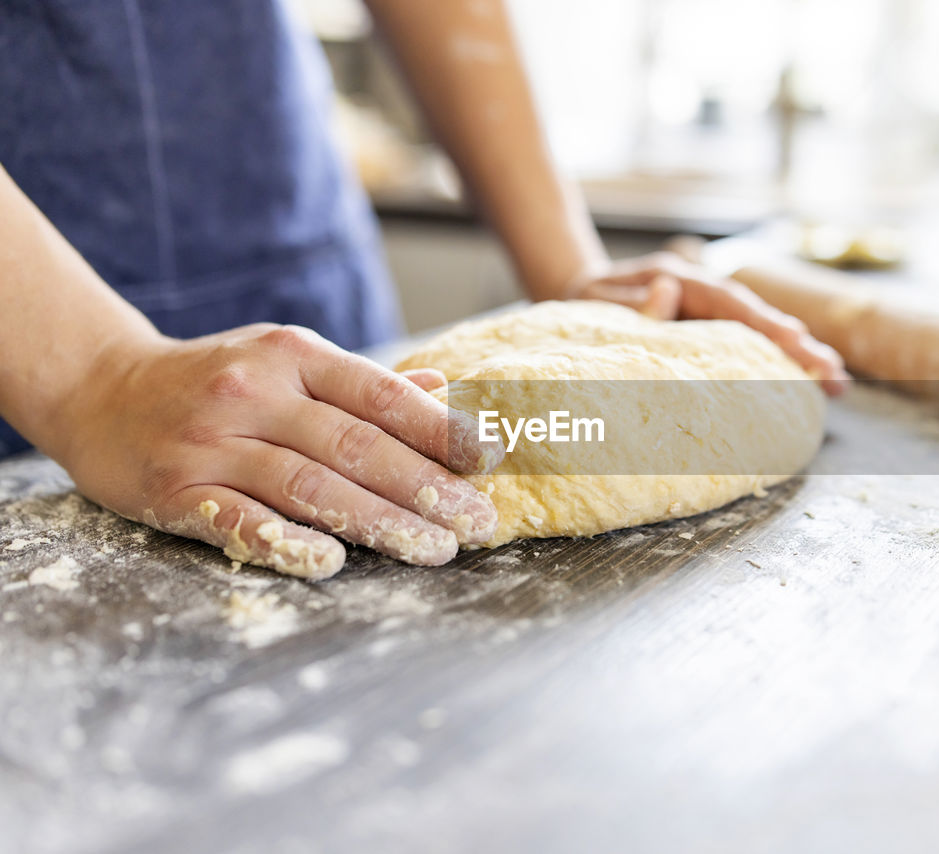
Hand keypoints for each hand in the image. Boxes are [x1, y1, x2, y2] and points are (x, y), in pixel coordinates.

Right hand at [49, 324, 502, 578]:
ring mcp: (213, 442)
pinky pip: (238, 520)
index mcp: (294, 355)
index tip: (490, 459)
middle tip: (477, 523)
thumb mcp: (287, 361)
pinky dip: (284, 542)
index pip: (381, 394)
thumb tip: (444, 390)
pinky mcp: (175, 490)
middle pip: (355, 446)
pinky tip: (330, 562)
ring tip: (434, 550)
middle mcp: (256, 392)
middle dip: (426, 488)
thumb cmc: (214, 379)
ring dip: (379, 522)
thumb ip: (362, 384)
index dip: (440, 428)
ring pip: (309, 486)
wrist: (98, 388)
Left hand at [567, 253, 849, 394]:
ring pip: (761, 329)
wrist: (580, 288)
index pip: (730, 304)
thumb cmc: (587, 301)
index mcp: (679, 280)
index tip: (798, 345)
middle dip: (799, 345)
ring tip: (836, 380)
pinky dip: (778, 356)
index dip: (766, 326)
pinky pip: (750, 339)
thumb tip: (669, 295)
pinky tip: (806, 378)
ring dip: (799, 353)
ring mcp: (709, 306)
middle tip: (835, 375)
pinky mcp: (710, 323)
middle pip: (758, 317)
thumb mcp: (597, 299)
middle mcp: (703, 290)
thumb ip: (632, 300)